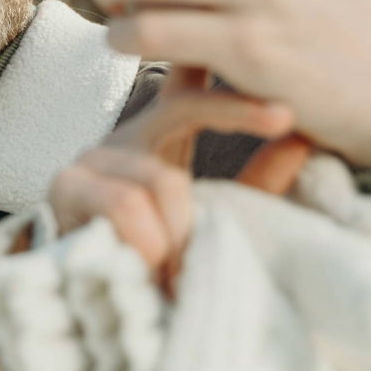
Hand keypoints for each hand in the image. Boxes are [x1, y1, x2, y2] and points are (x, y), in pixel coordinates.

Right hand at [49, 69, 294, 294]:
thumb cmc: (163, 261)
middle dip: (236, 112)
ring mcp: (93, 157)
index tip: (285, 84)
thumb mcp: (222, 216)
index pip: (190, 82)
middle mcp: (126, 136)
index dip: (225, 63)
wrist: (98, 307)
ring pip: (162, 178)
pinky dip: (150, 242)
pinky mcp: (65, 185)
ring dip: (183, 232)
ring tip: (184, 272)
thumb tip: (305, 138)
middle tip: (284, 121)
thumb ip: (259, 181)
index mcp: (161, 136)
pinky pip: (126, 205)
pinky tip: (152, 269)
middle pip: (184, 106)